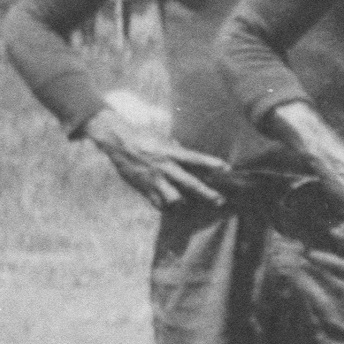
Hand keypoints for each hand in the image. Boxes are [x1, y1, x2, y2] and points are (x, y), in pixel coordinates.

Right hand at [78, 109, 233, 209]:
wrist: (116, 140)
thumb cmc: (141, 136)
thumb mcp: (162, 138)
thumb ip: (177, 148)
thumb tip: (188, 155)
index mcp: (170, 152)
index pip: (195, 158)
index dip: (211, 163)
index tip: (226, 168)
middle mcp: (164, 167)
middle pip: (190, 183)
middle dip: (207, 193)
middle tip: (219, 200)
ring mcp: (154, 179)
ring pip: (174, 198)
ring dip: (184, 202)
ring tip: (190, 204)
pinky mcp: (143, 187)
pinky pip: (158, 202)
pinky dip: (165, 205)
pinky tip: (171, 207)